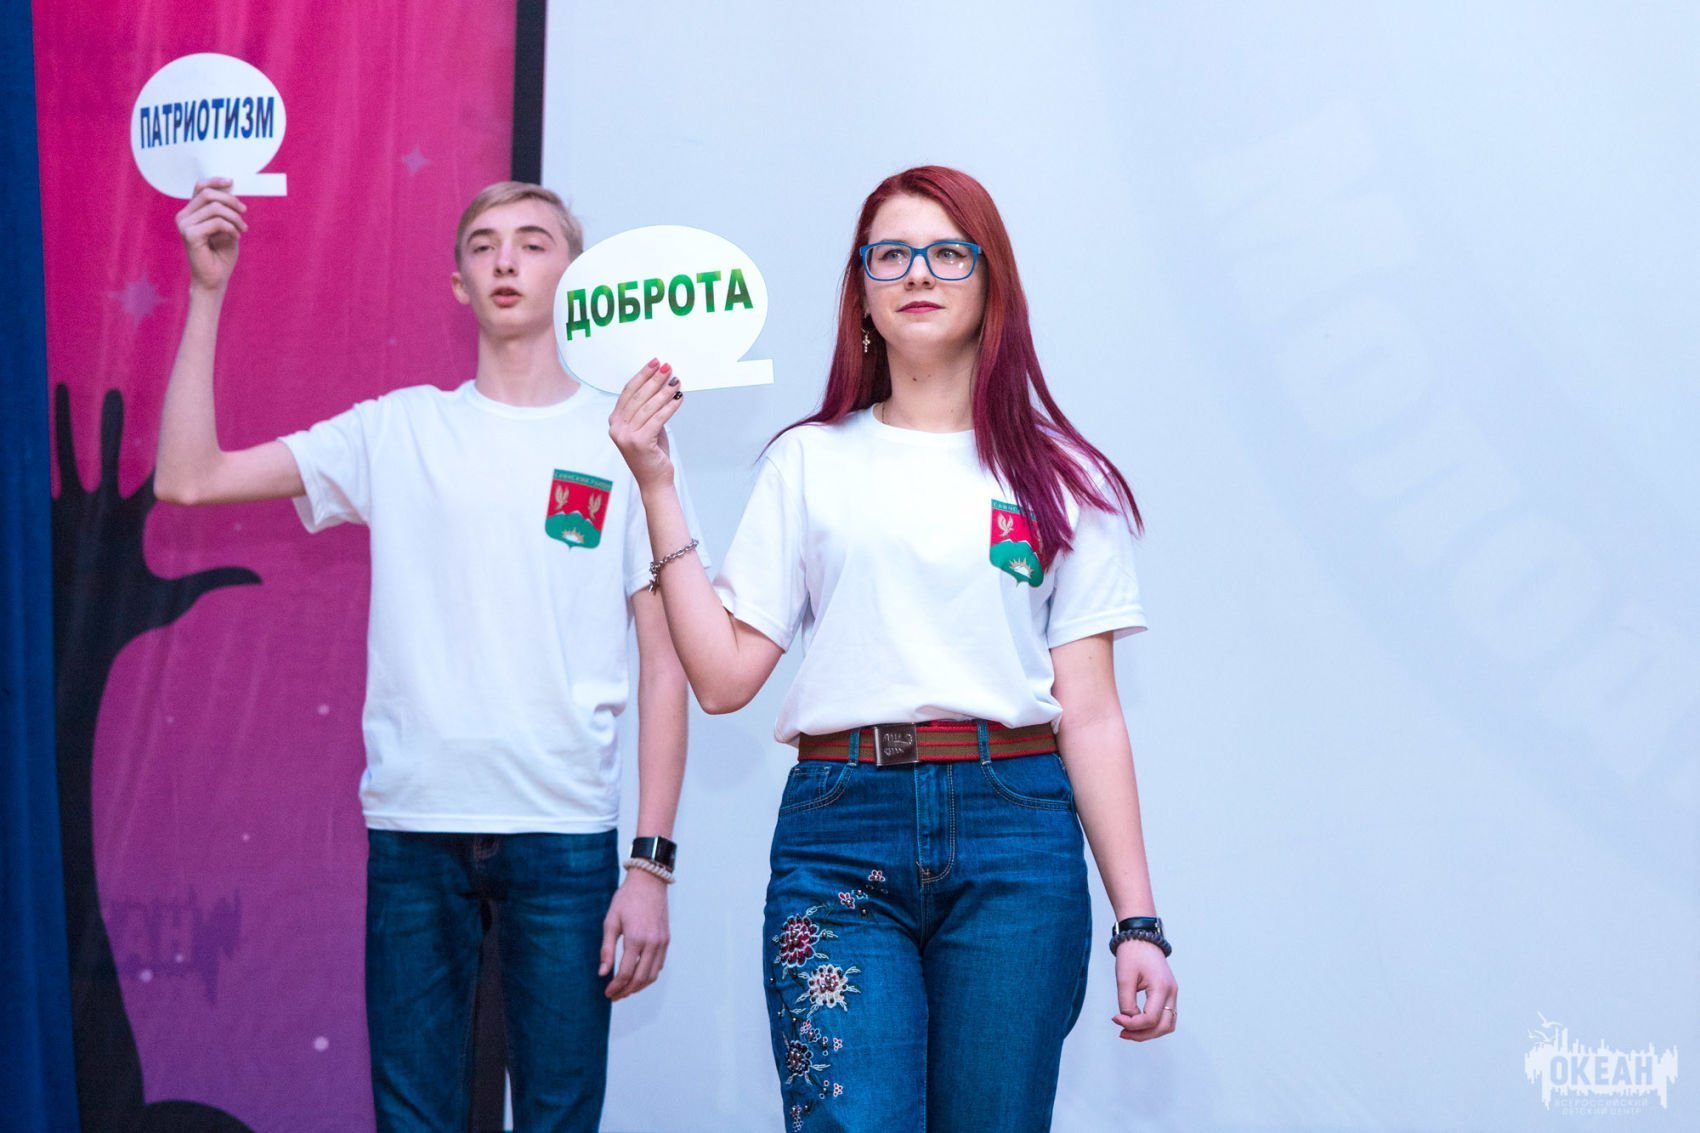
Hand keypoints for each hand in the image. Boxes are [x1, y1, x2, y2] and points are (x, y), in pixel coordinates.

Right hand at [176, 177, 247, 292]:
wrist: (215, 279)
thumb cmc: (221, 255)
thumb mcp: (227, 227)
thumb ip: (225, 210)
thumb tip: (231, 190)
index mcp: (191, 212)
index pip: (199, 187)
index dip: (215, 181)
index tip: (232, 182)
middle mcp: (184, 216)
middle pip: (207, 194)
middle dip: (231, 200)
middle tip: (244, 212)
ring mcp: (184, 225)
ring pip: (215, 208)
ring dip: (235, 217)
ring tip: (243, 229)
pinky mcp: (189, 234)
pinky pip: (216, 222)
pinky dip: (231, 228)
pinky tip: (236, 236)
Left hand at [599, 868, 669, 999]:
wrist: (649, 881)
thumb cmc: (626, 899)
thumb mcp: (610, 922)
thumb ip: (606, 949)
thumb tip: (603, 973)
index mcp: (636, 939)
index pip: (626, 973)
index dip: (616, 987)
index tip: (607, 993)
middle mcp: (652, 943)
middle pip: (641, 978)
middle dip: (626, 991)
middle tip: (614, 996)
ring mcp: (662, 942)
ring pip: (652, 975)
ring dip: (638, 986)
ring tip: (625, 990)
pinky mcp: (666, 940)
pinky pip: (659, 965)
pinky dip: (649, 975)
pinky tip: (638, 976)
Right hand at [609, 359, 681, 491]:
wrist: (653, 481)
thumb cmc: (651, 454)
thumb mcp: (645, 427)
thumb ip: (646, 410)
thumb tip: (660, 384)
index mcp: (614, 421)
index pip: (628, 392)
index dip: (642, 375)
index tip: (654, 363)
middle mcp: (616, 427)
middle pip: (638, 396)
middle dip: (654, 379)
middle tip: (667, 367)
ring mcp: (626, 436)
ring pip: (649, 406)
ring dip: (664, 391)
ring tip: (676, 381)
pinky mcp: (639, 442)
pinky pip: (658, 418)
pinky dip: (670, 406)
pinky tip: (679, 398)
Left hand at [1111, 940, 1176, 1040]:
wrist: (1141, 936)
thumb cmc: (1133, 953)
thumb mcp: (1124, 978)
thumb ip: (1126, 1002)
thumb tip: (1128, 1020)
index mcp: (1162, 988)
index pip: (1150, 1018)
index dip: (1132, 1024)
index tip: (1115, 1019)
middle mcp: (1171, 992)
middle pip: (1163, 1027)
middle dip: (1142, 1034)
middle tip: (1122, 1033)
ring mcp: (1172, 993)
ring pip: (1168, 1024)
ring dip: (1149, 1032)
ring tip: (1129, 1031)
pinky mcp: (1168, 993)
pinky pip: (1166, 1016)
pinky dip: (1153, 1024)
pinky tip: (1137, 1023)